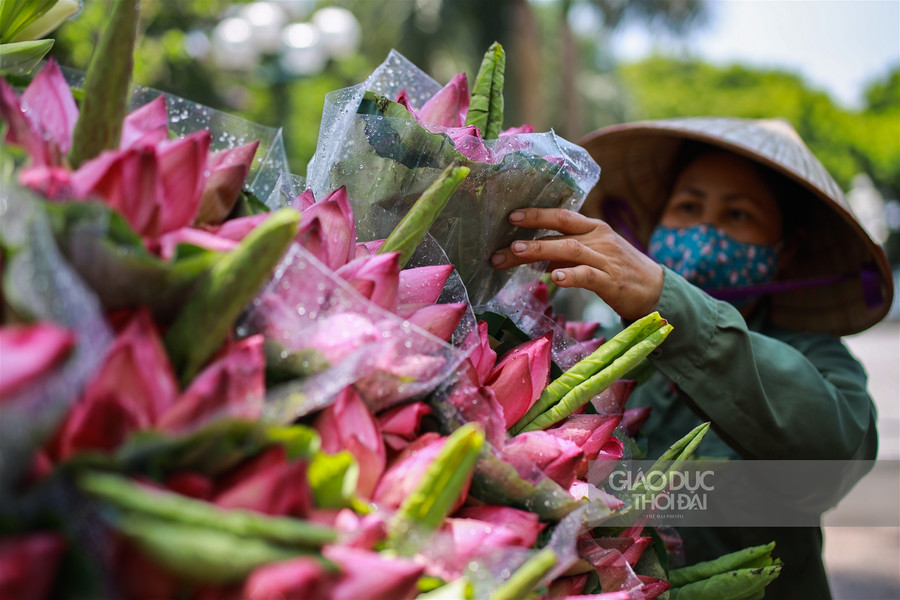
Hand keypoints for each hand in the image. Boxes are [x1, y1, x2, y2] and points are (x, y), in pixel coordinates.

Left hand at [490, 208, 663, 320]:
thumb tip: (534, 255)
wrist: (656, 289)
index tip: (512, 216)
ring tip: (517, 252)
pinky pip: (588, 276)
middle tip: (504, 241)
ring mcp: (605, 259)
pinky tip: (554, 278)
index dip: (537, 214)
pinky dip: (570, 276)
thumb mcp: (593, 254)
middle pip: (561, 232)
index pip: (562, 216)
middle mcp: (598, 239)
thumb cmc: (619, 270)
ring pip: (570, 250)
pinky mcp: (611, 281)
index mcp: (594, 229)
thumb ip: (566, 253)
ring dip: (541, 250)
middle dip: (531, 235)